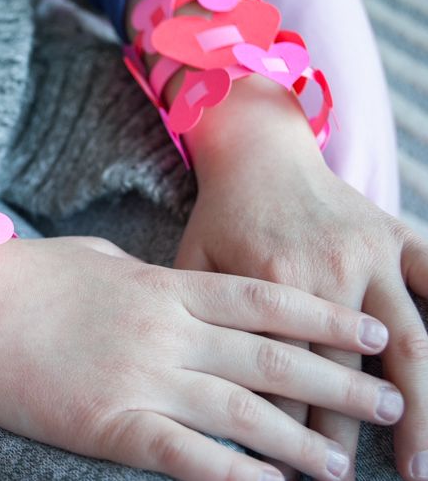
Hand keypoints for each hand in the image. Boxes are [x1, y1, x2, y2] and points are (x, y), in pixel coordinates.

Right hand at [0, 236, 402, 480]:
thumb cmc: (29, 276)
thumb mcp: (97, 258)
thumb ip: (145, 272)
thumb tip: (172, 280)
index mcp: (164, 285)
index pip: (262, 300)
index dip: (322, 317)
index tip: (369, 330)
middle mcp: (166, 329)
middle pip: (269, 356)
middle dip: (335, 378)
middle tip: (387, 397)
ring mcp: (141, 375)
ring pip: (241, 410)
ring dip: (299, 439)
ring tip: (345, 462)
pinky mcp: (110, 422)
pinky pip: (186, 454)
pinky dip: (234, 476)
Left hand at [177, 123, 427, 479]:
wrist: (255, 151)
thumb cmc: (219, 215)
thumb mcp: (194, 263)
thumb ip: (201, 318)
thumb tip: (198, 386)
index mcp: (269, 284)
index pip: (282, 376)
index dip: (284, 429)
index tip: (289, 470)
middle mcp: (326, 272)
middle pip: (343, 372)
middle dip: (346, 433)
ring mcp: (368, 254)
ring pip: (408, 342)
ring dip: (420, 405)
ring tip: (421, 462)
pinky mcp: (395, 234)